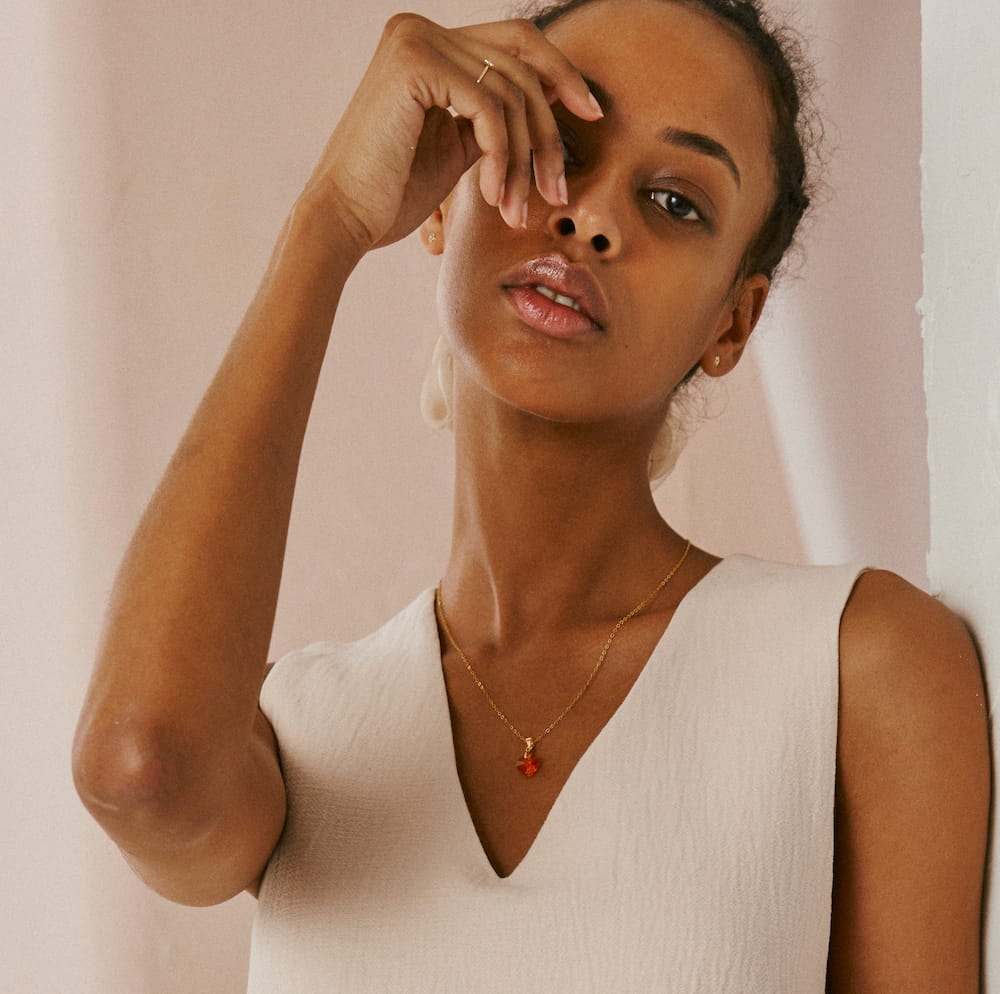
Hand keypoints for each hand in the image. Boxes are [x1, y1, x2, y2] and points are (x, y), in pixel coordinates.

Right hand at [299, 13, 603, 253]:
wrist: (344, 220)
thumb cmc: (393, 195)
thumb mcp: (456, 147)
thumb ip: (492, 118)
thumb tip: (546, 99)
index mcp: (428, 44)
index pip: (514, 43)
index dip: (561, 73)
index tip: (592, 112)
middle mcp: (419, 29)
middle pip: (522, 62)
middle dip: (550, 129)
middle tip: (558, 189)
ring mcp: (415, 40)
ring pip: (510, 92)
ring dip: (523, 160)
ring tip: (515, 210)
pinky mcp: (414, 63)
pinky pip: (489, 108)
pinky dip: (502, 157)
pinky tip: (494, 196)